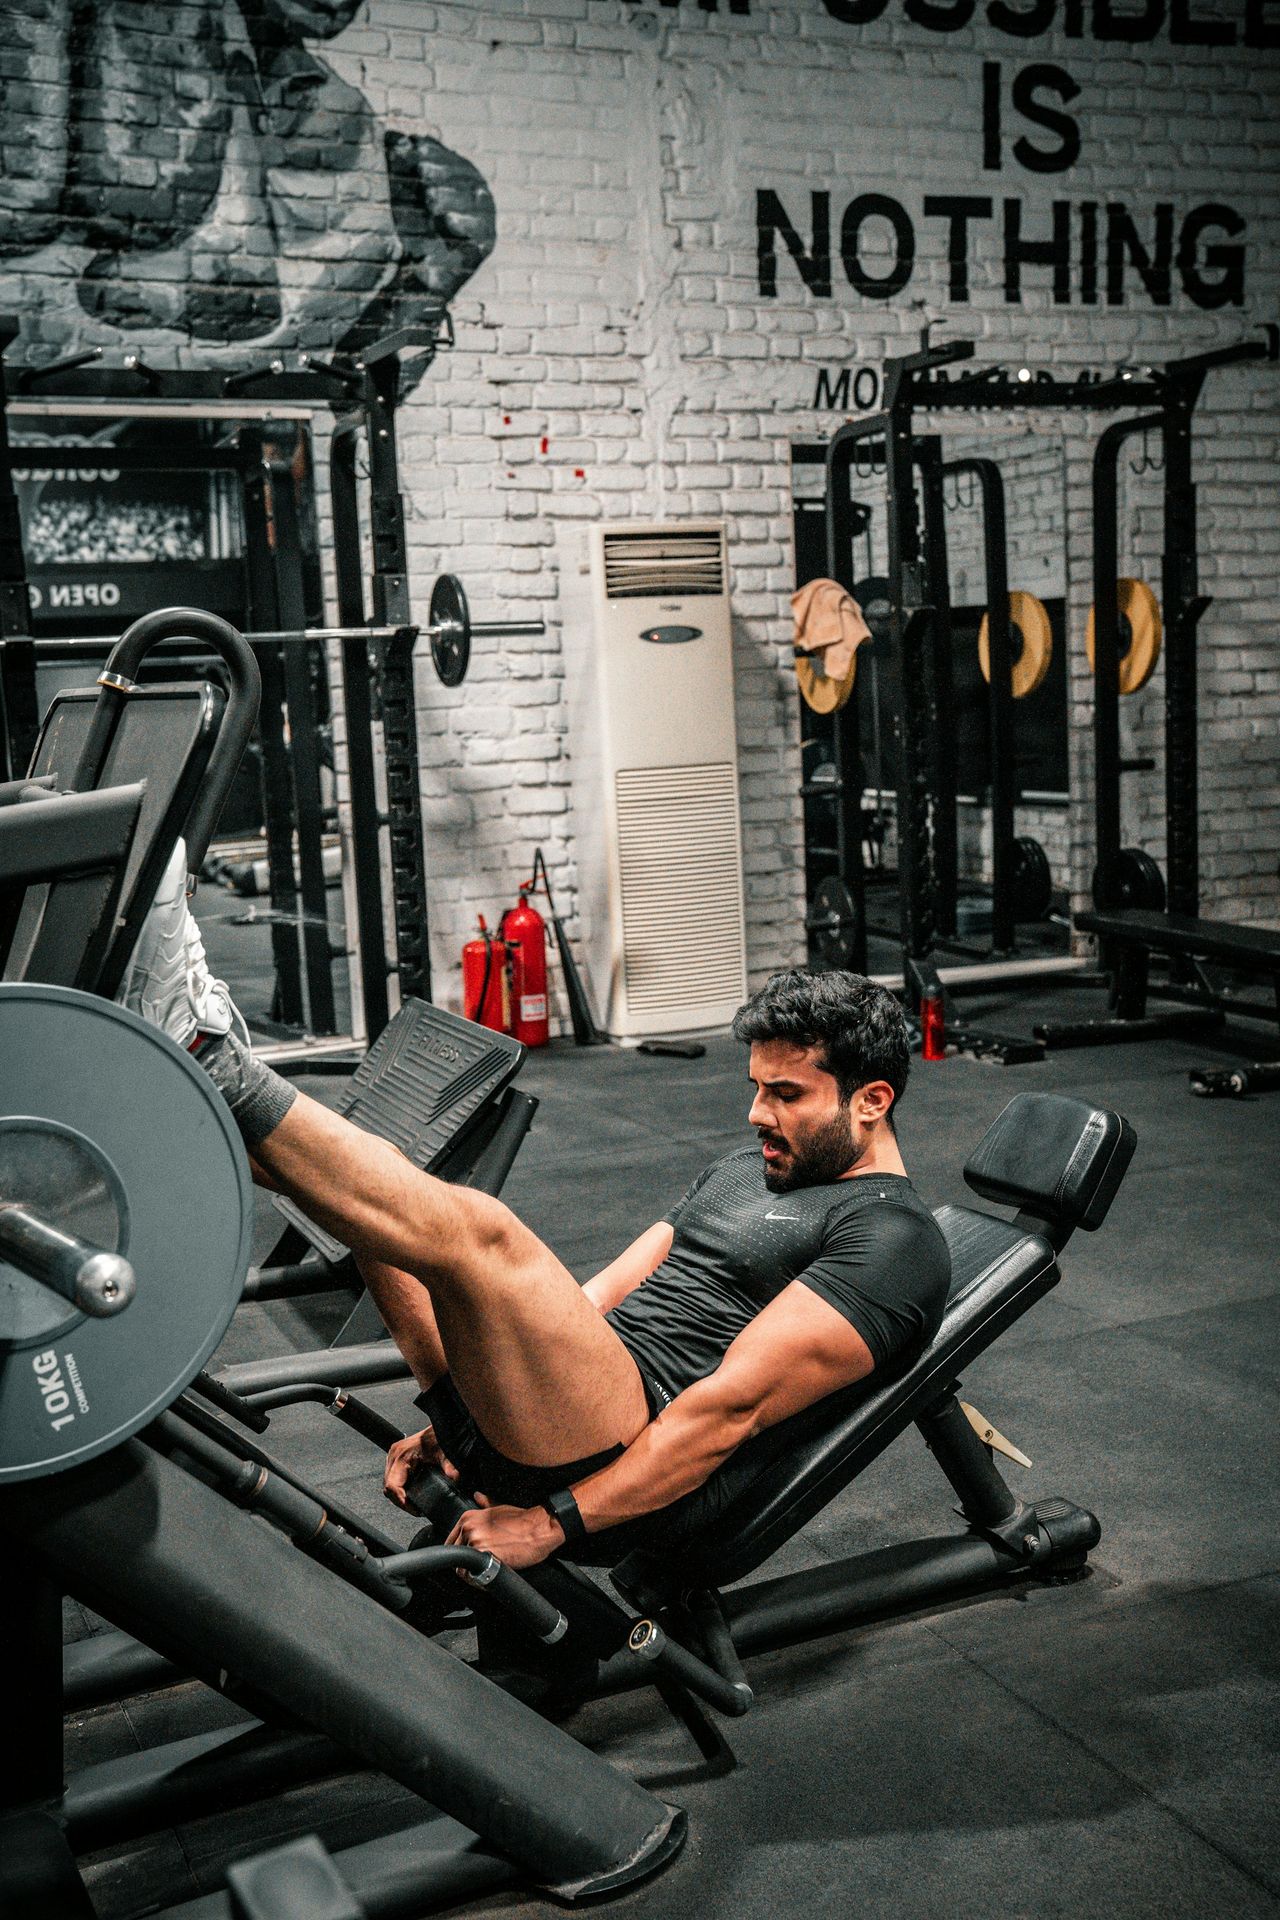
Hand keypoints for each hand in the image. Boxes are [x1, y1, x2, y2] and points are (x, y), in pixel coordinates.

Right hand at [383, 1425, 457, 1510]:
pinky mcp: (397, 1460)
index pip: (392, 1485)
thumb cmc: (440, 1437)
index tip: (414, 1510)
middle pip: (388, 1488)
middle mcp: (394, 1456)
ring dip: (399, 1497)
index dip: (401, 1501)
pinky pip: (393, 1480)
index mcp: (401, 1455)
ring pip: (389, 1485)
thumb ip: (450, 1467)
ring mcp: (393, 1458)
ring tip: (414, 1505)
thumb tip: (455, 1479)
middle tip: (416, 1510)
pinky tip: (412, 1495)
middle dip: (401, 1502)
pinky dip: (400, 1490)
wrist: (441, 1425)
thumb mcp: (446, 1454)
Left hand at [446, 1493, 563, 1570]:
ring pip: (462, 1571)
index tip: (468, 1558)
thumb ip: (485, 1503)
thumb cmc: (523, 1520)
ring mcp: (476, 1543)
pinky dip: (479, 1582)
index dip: (459, 1553)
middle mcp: (469, 1529)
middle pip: (455, 1558)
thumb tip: (477, 1495)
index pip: (450, 1542)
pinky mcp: (485, 1557)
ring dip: (472, 1575)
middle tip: (481, 1567)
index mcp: (469, 1518)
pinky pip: (473, 1578)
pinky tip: (489, 1578)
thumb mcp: (500, 1507)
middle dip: (466, 1565)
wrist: (540, 1528)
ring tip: (486, 1574)